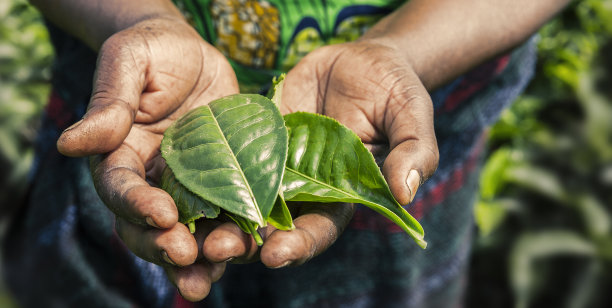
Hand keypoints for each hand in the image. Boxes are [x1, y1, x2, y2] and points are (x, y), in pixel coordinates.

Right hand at [57, 16, 238, 300]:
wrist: (192, 54)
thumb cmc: (153, 51)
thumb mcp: (129, 63)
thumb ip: (109, 103)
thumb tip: (70, 144)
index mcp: (120, 156)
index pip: (121, 188)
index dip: (137, 205)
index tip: (162, 215)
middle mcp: (151, 181)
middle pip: (148, 226)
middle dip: (165, 245)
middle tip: (188, 257)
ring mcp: (188, 187)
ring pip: (187, 233)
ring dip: (199, 258)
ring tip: (212, 274)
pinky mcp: (222, 184)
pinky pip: (225, 217)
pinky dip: (234, 238)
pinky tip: (248, 251)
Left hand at [198, 38, 437, 274]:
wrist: (362, 60)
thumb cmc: (394, 91)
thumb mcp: (412, 117)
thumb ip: (413, 153)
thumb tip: (406, 193)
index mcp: (342, 195)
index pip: (319, 229)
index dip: (299, 244)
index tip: (276, 254)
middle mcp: (304, 186)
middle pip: (271, 224)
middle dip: (244, 241)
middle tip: (216, 249)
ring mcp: (275, 162)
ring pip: (241, 196)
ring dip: (218, 214)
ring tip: (192, 225)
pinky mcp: (255, 136)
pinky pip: (229, 155)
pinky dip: (208, 170)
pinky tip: (183, 178)